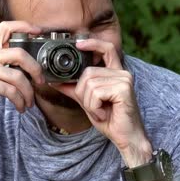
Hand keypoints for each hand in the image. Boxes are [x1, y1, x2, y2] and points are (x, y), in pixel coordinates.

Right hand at [0, 21, 44, 143]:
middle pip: (20, 53)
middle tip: (41, 81)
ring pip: (18, 76)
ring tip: (29, 102)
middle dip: (36, 68)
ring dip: (29, 92)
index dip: (24, 26)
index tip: (39, 31)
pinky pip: (11, 91)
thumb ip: (3, 61)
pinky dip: (20, 101)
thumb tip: (30, 61)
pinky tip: (21, 107)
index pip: (5, 27)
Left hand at [51, 38, 150, 165]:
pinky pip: (96, 93)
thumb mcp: (88, 102)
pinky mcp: (123, 89)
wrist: (125, 137)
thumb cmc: (110, 119)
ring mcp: (124, 80)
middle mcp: (122, 73)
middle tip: (95, 108)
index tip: (78, 44)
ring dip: (89, 103)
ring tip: (101, 111)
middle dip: (83, 93)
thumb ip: (74, 89)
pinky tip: (105, 114)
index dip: (92, 43)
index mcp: (116, 73)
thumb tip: (54, 80)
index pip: (106, 49)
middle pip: (88, 72)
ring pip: (90, 84)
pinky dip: (94, 107)